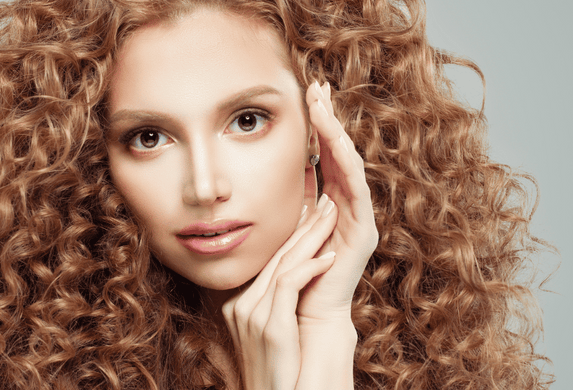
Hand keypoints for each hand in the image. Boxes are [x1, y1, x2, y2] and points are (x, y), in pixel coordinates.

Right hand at [221, 192, 340, 389]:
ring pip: (284, 264)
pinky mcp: (269, 326)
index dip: (293, 233)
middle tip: (326, 201)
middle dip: (305, 226)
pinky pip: (290, 285)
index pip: (269, 259)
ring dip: (313, 237)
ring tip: (334, 216)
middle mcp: (240, 305)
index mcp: (237, 303)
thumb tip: (297, 274)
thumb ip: (277, 304)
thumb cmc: (280, 371)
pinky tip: (330, 257)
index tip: (312, 211)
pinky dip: (311, 267)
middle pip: (276, 256)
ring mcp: (251, 315)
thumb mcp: (273, 332)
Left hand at [298, 81, 378, 322]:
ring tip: (322, 104)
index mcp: (328, 205)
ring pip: (349, 164)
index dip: (316, 126)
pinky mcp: (363, 233)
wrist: (303, 322)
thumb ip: (279, 205)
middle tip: (317, 85)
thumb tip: (253, 176)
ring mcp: (358, 218)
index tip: (305, 94)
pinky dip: (345, 163)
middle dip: (328, 118)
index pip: (323, 156)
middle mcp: (347, 207)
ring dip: (335, 132)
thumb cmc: (286, 283)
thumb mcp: (278, 232)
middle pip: (339, 152)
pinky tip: (334, 141)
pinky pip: (357, 189)